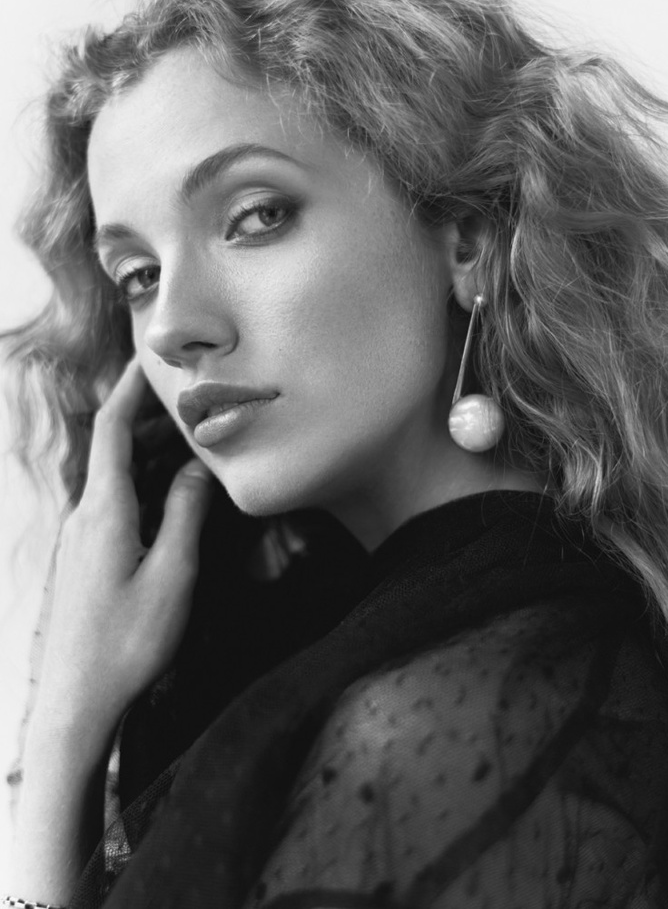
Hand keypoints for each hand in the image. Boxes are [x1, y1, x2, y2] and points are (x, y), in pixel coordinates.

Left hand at [32, 358, 212, 744]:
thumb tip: (198, 466)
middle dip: (153, 421)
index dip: (132, 389)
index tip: (151, 358)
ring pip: (117, 480)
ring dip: (151, 458)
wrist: (75, 703)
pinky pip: (114, 507)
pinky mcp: (84, 560)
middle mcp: (85, 517)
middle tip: (193, 404)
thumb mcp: (171, 576)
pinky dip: (144, 489)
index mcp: (103, 511)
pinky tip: (170, 499)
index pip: (114, 430)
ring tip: (191, 445)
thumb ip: (185, 514)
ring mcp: (81, 539)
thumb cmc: (126, 643)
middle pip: (116, 450)